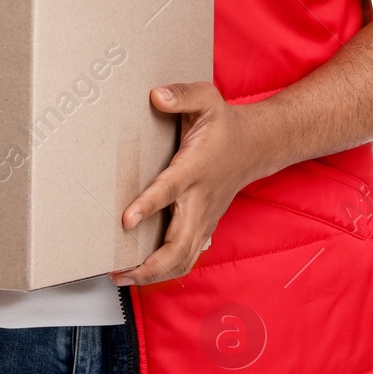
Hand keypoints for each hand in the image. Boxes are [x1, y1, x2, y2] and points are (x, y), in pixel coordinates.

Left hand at [109, 81, 267, 286]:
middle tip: (117, 271)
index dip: (148, 206)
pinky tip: (143, 274)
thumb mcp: (206, 99)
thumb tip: (156, 95)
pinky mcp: (204, 226)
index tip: (126, 219)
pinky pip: (188, 257)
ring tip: (122, 278)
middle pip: (178, 244)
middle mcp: (200, 199)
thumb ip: (181, 95)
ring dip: (154, 274)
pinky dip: (167, 271)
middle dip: (149, 265)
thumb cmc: (225, 124)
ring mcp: (204, 217)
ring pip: (184, 258)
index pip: (170, 190)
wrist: (255, 146)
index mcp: (195, 168)